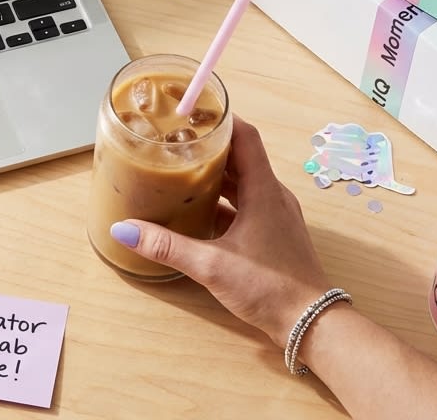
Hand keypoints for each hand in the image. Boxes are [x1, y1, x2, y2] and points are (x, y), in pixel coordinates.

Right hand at [110, 116, 328, 347]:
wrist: (312, 324)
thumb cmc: (271, 289)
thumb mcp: (212, 265)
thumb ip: (167, 246)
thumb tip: (124, 230)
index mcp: (264, 191)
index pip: (245, 136)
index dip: (220, 119)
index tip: (191, 112)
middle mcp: (272, 196)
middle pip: (241, 157)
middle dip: (209, 146)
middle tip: (174, 141)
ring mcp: (275, 216)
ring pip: (243, 182)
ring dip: (215, 175)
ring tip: (180, 171)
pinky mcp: (272, 234)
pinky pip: (246, 205)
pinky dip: (222, 200)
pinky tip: (196, 212)